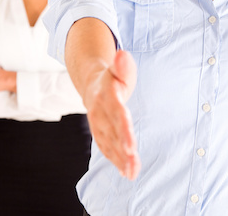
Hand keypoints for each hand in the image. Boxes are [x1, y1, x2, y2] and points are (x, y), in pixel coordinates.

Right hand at [86, 50, 139, 179]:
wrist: (92, 84)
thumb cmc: (112, 77)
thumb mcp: (119, 68)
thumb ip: (123, 66)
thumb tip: (122, 55)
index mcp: (106, 95)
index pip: (117, 115)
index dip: (124, 132)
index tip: (131, 147)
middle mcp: (99, 112)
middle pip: (113, 134)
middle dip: (123, 152)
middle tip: (134, 167)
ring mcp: (96, 124)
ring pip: (109, 145)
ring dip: (120, 160)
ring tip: (133, 173)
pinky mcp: (98, 133)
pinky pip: (106, 148)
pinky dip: (116, 161)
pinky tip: (127, 172)